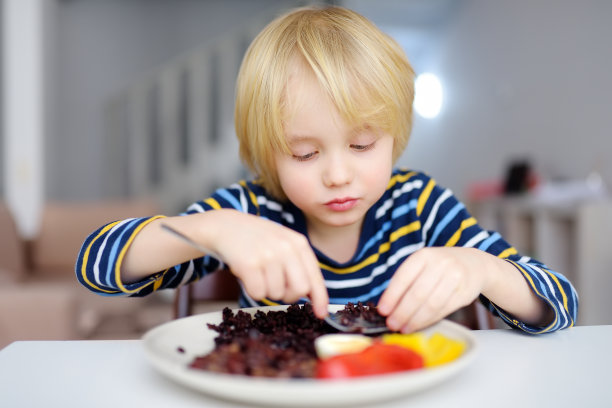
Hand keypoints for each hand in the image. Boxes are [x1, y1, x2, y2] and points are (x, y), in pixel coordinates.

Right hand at [207, 210, 328, 317]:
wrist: (225, 225)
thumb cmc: (257, 239)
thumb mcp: (283, 243)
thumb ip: (299, 265)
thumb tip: (313, 295)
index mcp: (298, 243)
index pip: (315, 276)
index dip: (320, 298)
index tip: (321, 313)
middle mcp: (286, 248)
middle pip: (299, 289)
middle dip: (289, 295)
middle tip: (277, 286)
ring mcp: (268, 255)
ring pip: (276, 294)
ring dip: (266, 290)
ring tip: (258, 272)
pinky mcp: (249, 264)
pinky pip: (258, 294)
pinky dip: (252, 290)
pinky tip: (247, 274)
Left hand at [377, 247, 489, 332]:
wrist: (473, 264)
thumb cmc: (439, 267)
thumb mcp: (422, 265)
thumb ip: (407, 282)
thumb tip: (388, 307)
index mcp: (424, 255)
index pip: (403, 277)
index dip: (391, 296)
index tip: (383, 311)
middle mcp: (441, 264)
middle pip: (417, 293)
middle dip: (402, 312)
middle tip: (392, 324)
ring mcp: (455, 278)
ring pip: (431, 304)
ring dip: (415, 320)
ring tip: (404, 328)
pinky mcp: (465, 293)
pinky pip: (443, 310)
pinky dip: (429, 320)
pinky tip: (419, 325)